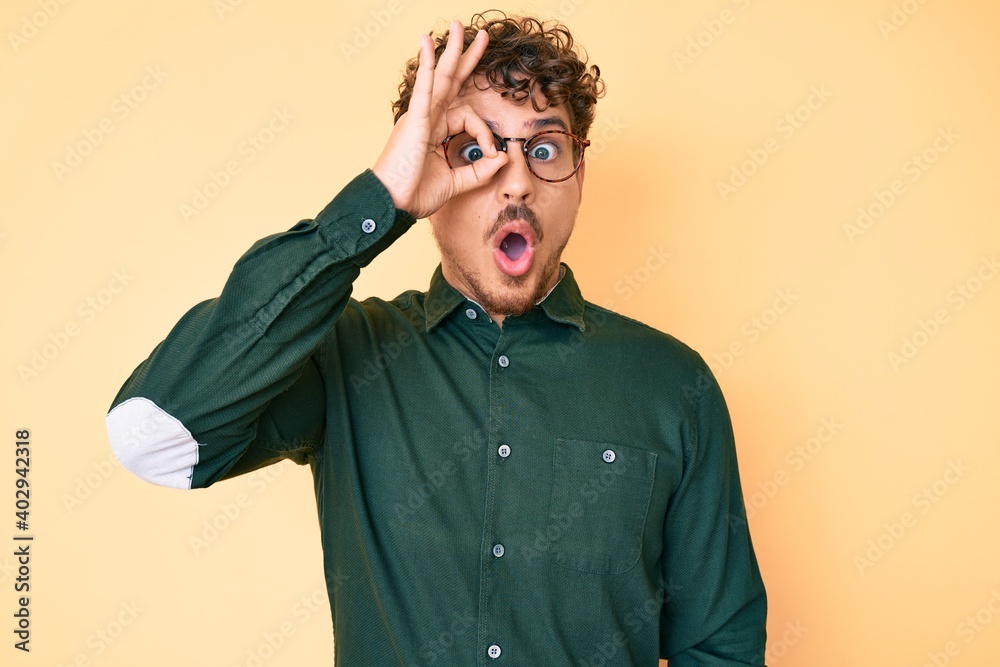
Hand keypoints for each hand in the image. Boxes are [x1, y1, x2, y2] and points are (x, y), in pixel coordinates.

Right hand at [372, 20, 508, 219]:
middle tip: (479, 34)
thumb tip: (503, 159)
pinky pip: (423, 88)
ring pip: (440, 77)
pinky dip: (427, 66)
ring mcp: (419, 117)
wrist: (392, 205)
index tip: (493, 154)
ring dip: (451, 51)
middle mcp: (427, 119)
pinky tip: (428, 44)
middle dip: (466, 57)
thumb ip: (479, 172)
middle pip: (451, 81)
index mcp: (436, 131)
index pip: (468, 117)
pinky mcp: (414, 121)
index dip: (486, 133)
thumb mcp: (456, 183)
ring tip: (458, 27)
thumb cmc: (414, 194)